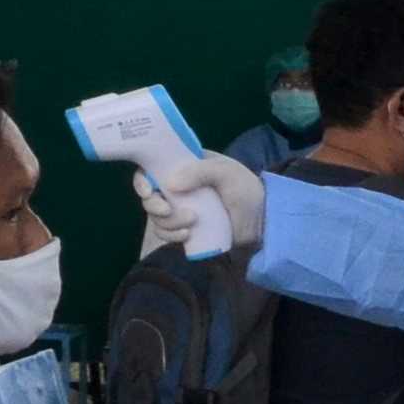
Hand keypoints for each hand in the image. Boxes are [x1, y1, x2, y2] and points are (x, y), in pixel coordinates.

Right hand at [136, 152, 267, 257]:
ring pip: (157, 218)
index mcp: (184, 167)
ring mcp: (180, 210)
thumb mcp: (227, 172)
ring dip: (168, 223)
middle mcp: (177, 188)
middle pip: (149, 197)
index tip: (147, 190)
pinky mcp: (185, 229)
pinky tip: (187, 235)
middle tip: (169, 210)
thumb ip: (201, 171)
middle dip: (154, 206)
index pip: (152, 169)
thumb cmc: (245, 189)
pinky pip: (166, 234)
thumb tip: (169, 183)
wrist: (261, 220)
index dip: (142, 180)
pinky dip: (171, 236)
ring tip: (192, 222)